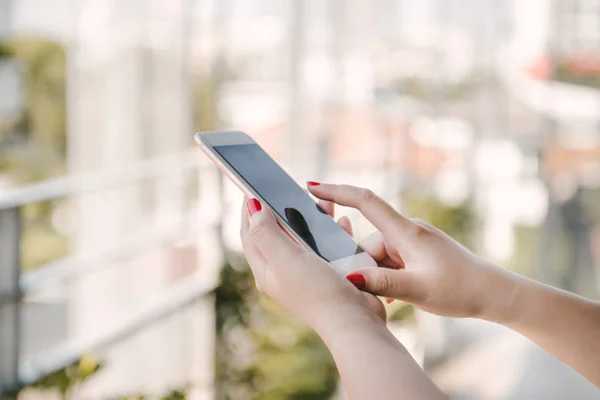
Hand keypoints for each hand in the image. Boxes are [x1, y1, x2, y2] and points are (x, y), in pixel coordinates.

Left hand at [239, 198, 385, 332]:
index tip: (251, 187)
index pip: (250, 234)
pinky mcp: (326, 273)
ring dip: (307, 219)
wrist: (354, 320)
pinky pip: (324, 245)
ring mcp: (305, 274)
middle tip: (284, 189)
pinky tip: (339, 223)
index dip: (249, 210)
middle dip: (279, 210)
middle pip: (275, 234)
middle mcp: (282, 272)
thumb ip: (267, 233)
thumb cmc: (318, 292)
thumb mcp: (286, 259)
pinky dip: (329, 232)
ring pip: (302, 237)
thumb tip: (253, 209)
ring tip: (317, 202)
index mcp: (267, 270)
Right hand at [307, 183, 519, 320]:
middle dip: (366, 266)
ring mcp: (414, 241)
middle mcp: (408, 231)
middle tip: (382, 294)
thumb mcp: (417, 289)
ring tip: (397, 298)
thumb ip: (381, 282)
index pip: (365, 201)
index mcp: (405, 232)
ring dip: (380, 275)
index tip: (312, 187)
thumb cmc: (460, 289)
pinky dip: (390, 276)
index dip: (336, 191)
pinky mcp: (420, 252)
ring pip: (379, 255)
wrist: (494, 293)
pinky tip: (399, 296)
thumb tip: (349, 277)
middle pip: (369, 242)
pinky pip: (393, 260)